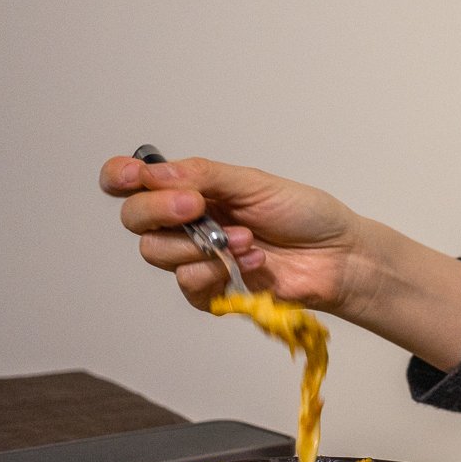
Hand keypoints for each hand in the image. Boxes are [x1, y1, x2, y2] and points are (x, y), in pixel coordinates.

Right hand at [99, 155, 363, 313]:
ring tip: (244, 238)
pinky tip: (250, 262)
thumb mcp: (256, 183)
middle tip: (196, 206)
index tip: (132, 176)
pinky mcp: (212, 288)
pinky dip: (215, 273)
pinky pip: (187, 285)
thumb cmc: (306, 215)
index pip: (136, 182)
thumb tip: (156, 173)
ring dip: (198, 245)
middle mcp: (189, 221)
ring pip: (155, 253)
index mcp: (195, 188)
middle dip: (159, 210)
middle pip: (135, 218)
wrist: (339, 256)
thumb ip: (204, 176)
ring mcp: (198, 255)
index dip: (121, 177)